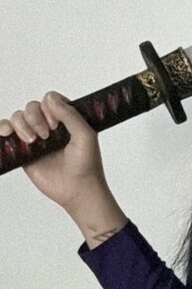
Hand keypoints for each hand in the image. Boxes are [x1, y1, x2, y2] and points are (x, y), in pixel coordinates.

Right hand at [0, 91, 108, 209]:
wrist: (77, 190)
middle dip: (35, 117)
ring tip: (33, 141)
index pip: (50, 101)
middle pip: (32, 107)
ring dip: (22, 125)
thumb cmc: (86, 165)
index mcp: (66, 120)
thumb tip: (50, 97)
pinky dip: (3, 128)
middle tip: (46, 135)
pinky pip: (7, 132)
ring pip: (18, 117)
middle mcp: (50, 127)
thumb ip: (70, 114)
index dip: (49, 108)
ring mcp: (36, 138)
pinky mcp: (24, 151)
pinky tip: (8, 133)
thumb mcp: (86, 135)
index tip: (56, 125)